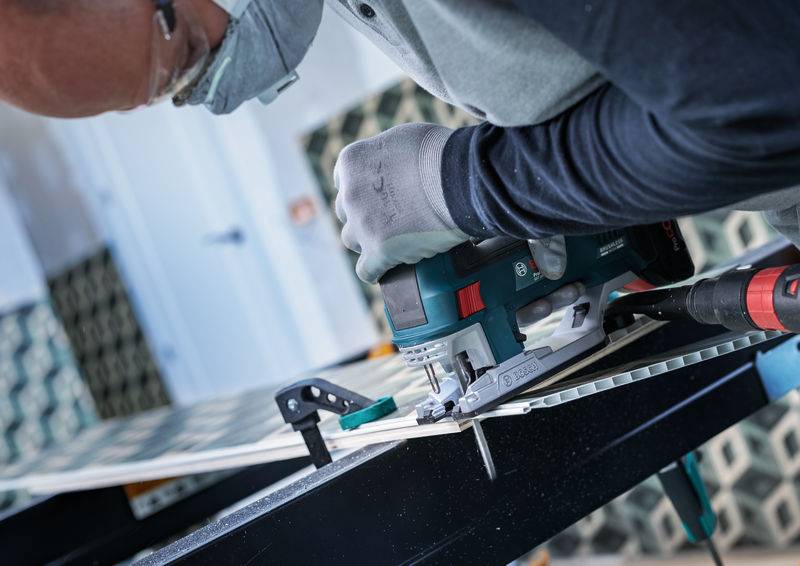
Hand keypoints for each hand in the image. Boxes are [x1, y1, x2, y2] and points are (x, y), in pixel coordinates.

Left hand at [334, 123, 469, 283]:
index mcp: (352, 162)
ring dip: (368, 241)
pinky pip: (366, 271)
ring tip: (391, 242)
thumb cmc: (440, 154)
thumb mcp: (403, 138)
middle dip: (364, 215)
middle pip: (347, 212)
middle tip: (390, 218)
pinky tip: (386, 270)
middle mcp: (350, 193)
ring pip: (353, 240)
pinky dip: (376, 271)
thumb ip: (386, 155)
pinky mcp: (378, 251)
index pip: (344, 182)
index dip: (364, 191)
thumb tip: (392, 166)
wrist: (461, 180)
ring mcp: (362, 224)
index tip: (379, 197)